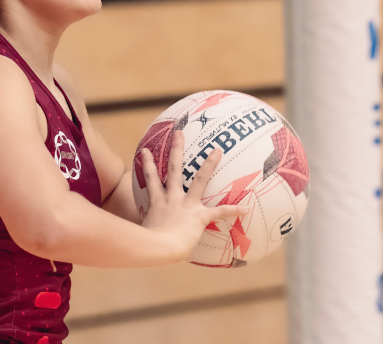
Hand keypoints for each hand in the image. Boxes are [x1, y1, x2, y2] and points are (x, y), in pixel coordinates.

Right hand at [138, 130, 248, 261]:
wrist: (157, 249)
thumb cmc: (147, 245)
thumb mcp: (141, 233)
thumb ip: (143, 229)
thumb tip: (137, 236)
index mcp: (158, 202)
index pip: (151, 179)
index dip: (148, 164)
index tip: (146, 150)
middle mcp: (172, 198)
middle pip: (174, 169)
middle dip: (177, 149)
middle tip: (179, 132)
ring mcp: (187, 205)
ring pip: (199, 179)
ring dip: (209, 164)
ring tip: (217, 149)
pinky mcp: (199, 216)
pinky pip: (220, 212)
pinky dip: (234, 210)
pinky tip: (246, 208)